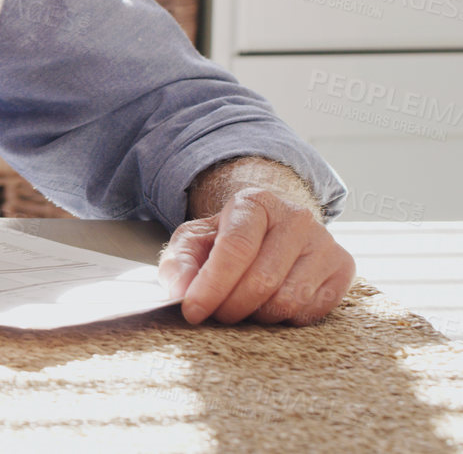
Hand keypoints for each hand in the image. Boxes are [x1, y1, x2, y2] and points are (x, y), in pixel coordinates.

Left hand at [158, 188, 354, 324]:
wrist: (271, 228)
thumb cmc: (227, 237)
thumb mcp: (193, 241)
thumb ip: (179, 264)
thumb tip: (181, 293)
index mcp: (255, 202)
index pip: (236, 248)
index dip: (212, 285)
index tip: (192, 311)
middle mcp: (296, 217)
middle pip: (263, 279)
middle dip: (231, 306)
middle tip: (215, 315)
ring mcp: (325, 241)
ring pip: (289, 299)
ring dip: (256, 316)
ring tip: (240, 309)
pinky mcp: (344, 267)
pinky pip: (312, 311)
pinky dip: (284, 320)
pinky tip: (268, 306)